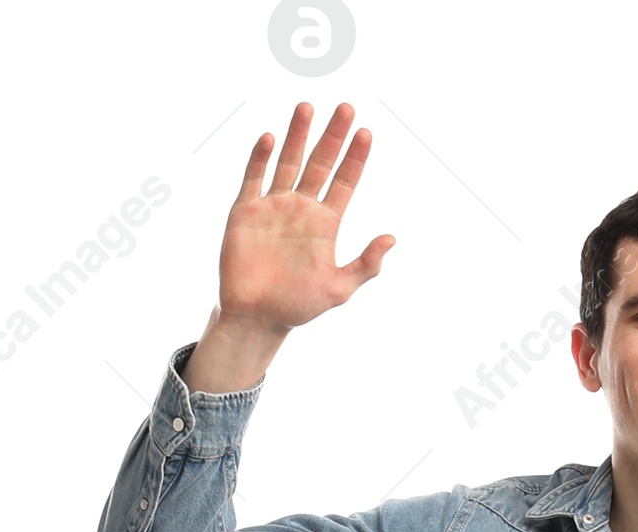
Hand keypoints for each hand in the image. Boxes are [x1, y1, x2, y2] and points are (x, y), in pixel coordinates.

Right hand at [187, 101, 393, 387]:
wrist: (257, 317)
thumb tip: (392, 238)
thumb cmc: (298, 306)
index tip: (366, 132)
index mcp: (325, 223)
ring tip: (307, 106)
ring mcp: (273, 206)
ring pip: (288, 161)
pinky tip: (271, 138)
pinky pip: (254, 177)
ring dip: (298, 134)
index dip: (355, 157)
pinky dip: (261, 157)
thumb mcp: (339, 288)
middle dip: (333, 136)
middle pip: (320, 162)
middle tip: (346, 107)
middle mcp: (301, 207)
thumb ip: (366, 264)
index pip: (345, 181)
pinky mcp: (246, 211)